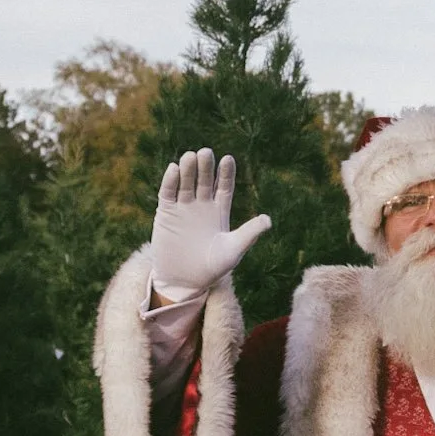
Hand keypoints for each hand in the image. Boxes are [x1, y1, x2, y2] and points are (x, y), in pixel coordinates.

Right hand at [150, 149, 270, 297]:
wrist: (184, 282)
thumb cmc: (212, 268)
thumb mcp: (233, 250)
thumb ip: (249, 233)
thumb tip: (268, 220)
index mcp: (220, 210)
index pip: (224, 186)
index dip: (226, 173)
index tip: (228, 159)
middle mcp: (202, 205)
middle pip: (204, 180)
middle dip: (205, 166)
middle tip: (206, 152)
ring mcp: (183, 207)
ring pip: (186, 183)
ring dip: (188, 169)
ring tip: (190, 157)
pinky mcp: (166, 213)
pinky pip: (167, 193)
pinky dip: (170, 181)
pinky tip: (174, 169)